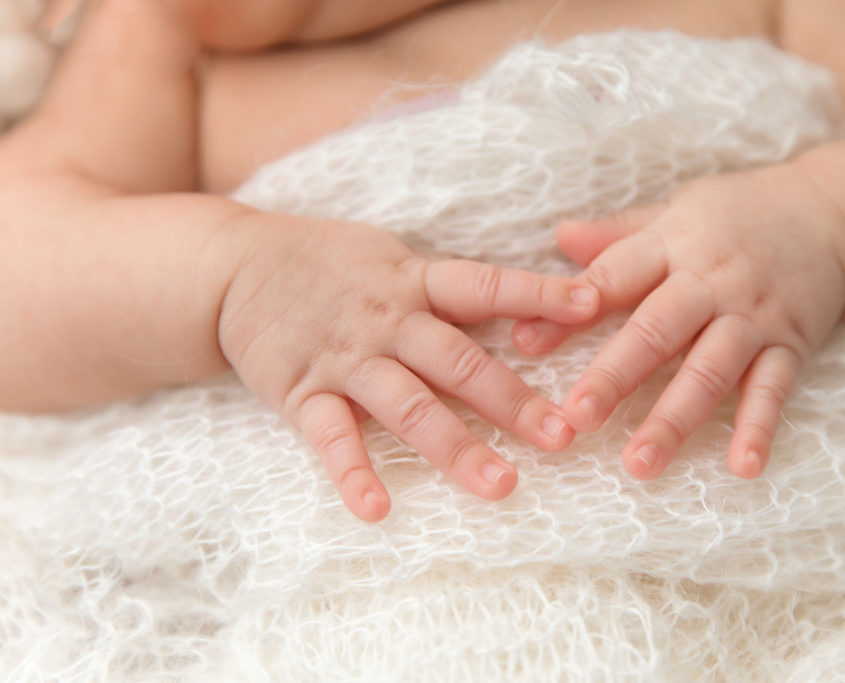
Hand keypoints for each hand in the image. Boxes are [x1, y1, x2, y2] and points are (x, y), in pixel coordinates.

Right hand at [220, 214, 598, 521]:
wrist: (236, 267)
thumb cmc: (329, 262)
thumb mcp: (391, 257)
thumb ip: (447, 288)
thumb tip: (519, 306)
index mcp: (414, 282)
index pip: (485, 285)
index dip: (537, 293)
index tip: (594, 305)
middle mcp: (388, 321)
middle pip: (459, 362)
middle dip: (514, 400)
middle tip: (564, 435)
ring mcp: (346, 359)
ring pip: (408, 406)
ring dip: (456, 447)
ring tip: (502, 486)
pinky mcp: (302, 392)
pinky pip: (330, 437)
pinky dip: (353, 473)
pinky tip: (377, 509)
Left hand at [512, 168, 844, 478]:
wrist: (835, 213)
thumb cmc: (739, 214)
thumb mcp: (676, 210)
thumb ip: (618, 235)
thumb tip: (557, 237)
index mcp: (673, 244)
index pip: (613, 277)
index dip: (568, 310)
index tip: (522, 343)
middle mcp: (712, 281)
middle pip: (656, 331)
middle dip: (614, 376)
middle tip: (575, 419)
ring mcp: (753, 316)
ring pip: (708, 371)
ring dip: (674, 419)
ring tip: (638, 465)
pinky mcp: (791, 344)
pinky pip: (773, 390)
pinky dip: (759, 428)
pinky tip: (742, 468)